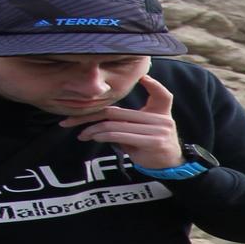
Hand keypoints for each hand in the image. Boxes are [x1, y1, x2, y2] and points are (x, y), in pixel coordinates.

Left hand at [63, 75, 184, 168]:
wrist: (172, 165)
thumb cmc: (153, 146)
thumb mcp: (144, 130)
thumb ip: (128, 122)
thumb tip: (100, 120)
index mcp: (161, 111)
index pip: (158, 95)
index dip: (153, 84)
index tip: (139, 78)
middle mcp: (160, 119)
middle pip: (117, 112)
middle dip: (90, 116)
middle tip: (72, 120)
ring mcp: (157, 130)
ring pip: (115, 125)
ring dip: (94, 130)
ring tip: (83, 135)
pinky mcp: (153, 142)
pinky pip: (120, 136)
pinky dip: (103, 136)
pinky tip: (94, 137)